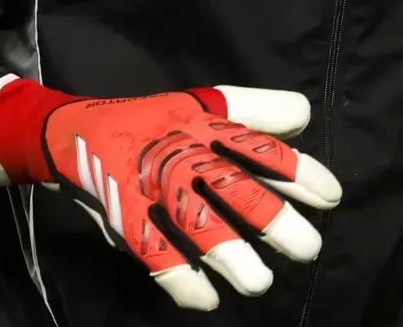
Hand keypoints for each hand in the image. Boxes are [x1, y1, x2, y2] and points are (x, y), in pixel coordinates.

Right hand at [0, 80, 340, 310]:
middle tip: (306, 249)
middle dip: (274, 222)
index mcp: (203, 121)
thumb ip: (255, 112)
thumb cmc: (152, 122)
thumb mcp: (202, 104)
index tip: (330, 198)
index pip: (259, 145)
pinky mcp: (124, 218)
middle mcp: (181, 151)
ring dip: (232, 258)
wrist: (72, 134)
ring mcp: (150, 187)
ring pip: (197, 226)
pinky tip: (209, 299)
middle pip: (235, 188)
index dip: (299, 172)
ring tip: (261, 283)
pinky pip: (156, 255)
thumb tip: (306, 118)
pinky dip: (183, 281)